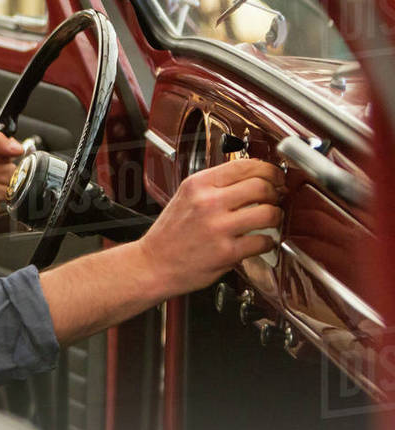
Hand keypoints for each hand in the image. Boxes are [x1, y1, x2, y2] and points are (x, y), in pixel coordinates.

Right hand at [138, 158, 285, 297]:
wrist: (153, 264)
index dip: (268, 169)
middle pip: (262, 185)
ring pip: (268, 213)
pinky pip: (264, 241)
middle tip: (276, 198)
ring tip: (269, 221)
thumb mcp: (185, 197)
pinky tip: (260, 241)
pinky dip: (268, 242)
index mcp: (197, 184)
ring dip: (276, 217)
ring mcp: (218, 227)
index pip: (244, 165)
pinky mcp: (227, 252)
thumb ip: (215, 186)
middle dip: (276, 191)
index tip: (274, 176)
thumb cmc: (169, 235)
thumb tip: (252, 178)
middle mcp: (207, 202)